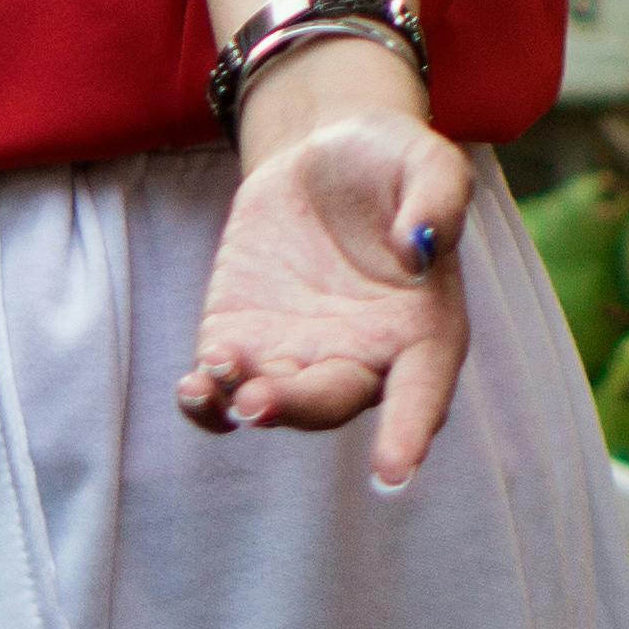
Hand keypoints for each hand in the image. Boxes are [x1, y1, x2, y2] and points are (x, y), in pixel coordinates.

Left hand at [177, 104, 474, 487]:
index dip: (409, 431)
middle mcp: (362, 358)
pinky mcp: (246, 340)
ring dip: (246, 400)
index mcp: (421, 329)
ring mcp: (299, 355)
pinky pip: (223, 389)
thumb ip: (437, 197)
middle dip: (296, 406)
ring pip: (275, 400)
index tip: (393, 473)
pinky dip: (206, 401)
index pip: (422, 391)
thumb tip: (421, 246)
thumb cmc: (389, 161)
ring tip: (218, 373)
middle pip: (332, 401)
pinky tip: (191, 387)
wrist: (322, 155)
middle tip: (258, 399)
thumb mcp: (424, 159)